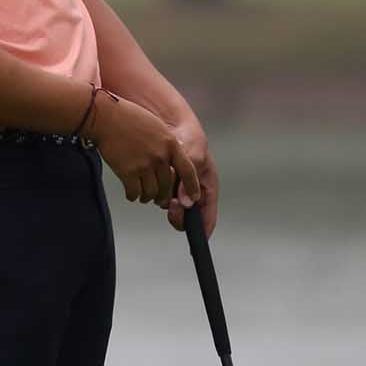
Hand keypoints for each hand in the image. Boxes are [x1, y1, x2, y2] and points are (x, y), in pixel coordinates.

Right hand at [87, 90, 199, 206]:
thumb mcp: (157, 126)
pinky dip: (133, 196)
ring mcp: (144, 165)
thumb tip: (169, 163)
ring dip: (146, 197)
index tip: (194, 198)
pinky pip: (134, 193)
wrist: (106, 117)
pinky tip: (130, 192)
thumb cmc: (128, 118)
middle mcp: (160, 156)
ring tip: (142, 194)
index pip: (188, 171)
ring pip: (151, 193)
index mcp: (170, 144)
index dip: (192, 187)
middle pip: (167, 186)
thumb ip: (166, 145)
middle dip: (162, 196)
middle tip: (157, 198)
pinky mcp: (128, 172)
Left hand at [165, 115, 217, 237]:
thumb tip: (186, 203)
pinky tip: (157, 178)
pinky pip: (160, 196)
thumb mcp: (194, 156)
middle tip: (173, 205)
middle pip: (188, 218)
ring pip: (172, 208)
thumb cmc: (189, 138)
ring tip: (167, 181)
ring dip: (167, 200)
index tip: (198, 239)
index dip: (204, 230)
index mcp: (207, 188)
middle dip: (180, 215)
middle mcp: (193, 193)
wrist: (170, 126)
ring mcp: (179, 191)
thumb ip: (190, 178)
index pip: (208, 216)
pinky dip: (158, 191)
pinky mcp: (164, 186)